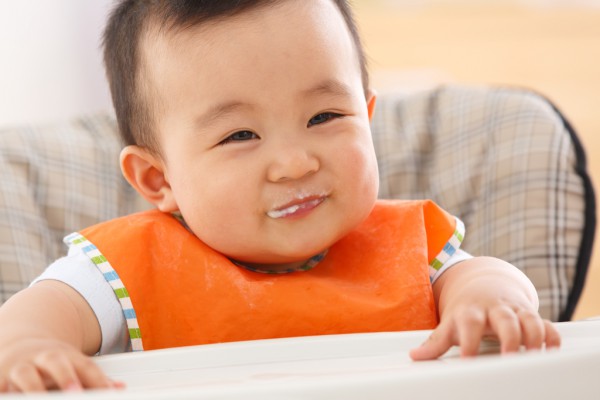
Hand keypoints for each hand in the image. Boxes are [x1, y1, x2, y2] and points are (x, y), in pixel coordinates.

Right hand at [0, 338, 122, 392]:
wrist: (19, 347)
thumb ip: (95, 379)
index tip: (107, 392)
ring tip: (40, 398)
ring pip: (25, 374)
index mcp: (66, 354)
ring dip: (34, 388)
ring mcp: (20, 367)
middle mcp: (43, 358)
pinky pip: (5, 388)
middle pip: (55, 362)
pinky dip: (10, 394)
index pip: (86, 365)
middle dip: (65, 377)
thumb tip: (119, 388)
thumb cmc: (53, 363)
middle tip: (75, 392)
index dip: (97, 379)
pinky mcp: (2, 380)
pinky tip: (16, 398)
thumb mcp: (74, 365)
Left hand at [410, 256, 560, 359]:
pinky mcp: (530, 314)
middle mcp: (494, 309)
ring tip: (534, 354)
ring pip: (528, 319)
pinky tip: (551, 349)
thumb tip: (414, 356)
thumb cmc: (466, 311)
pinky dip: (551, 335)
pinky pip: (546, 323)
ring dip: (534, 336)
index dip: (469, 341)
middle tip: (510, 358)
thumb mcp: (450, 323)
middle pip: (504, 319)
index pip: (470, 323)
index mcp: (471, 312)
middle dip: (510, 338)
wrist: (485, 284)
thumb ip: (435, 342)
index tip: (468, 359)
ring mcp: (514, 310)